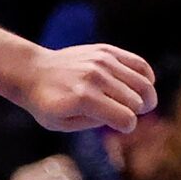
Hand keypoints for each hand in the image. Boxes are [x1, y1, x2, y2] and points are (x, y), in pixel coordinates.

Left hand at [19, 43, 155, 134]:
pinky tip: (145, 85)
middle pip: (135, 101)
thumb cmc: (46, 103)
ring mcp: (102, 62)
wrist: (34, 72)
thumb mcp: (62, 124)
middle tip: (131, 115)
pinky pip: (139, 64)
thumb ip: (93, 122)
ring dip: (146, 97)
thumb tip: (124, 117)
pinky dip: (147, 77)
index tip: (125, 128)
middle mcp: (95, 78)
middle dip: (137, 112)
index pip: (123, 117)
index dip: (128, 126)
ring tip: (143, 105)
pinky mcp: (106, 51)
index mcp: (83, 100)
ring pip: (142, 83)